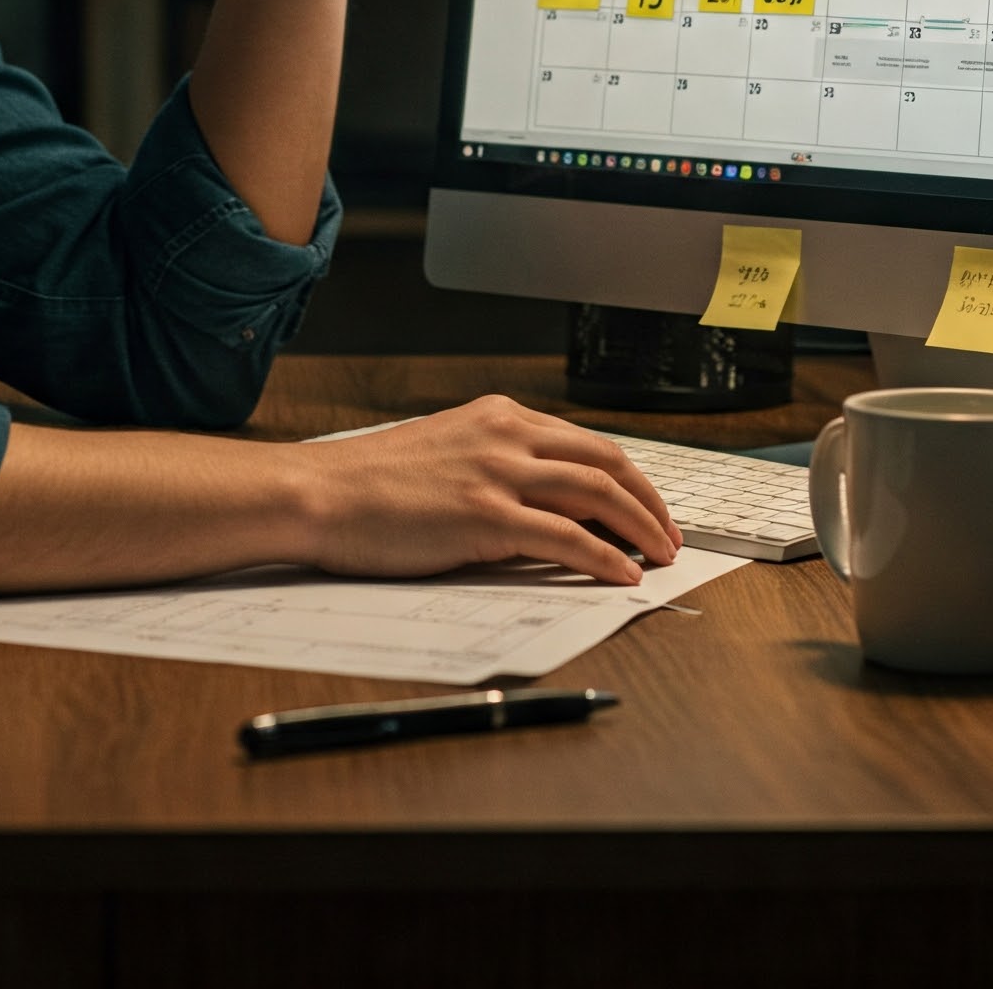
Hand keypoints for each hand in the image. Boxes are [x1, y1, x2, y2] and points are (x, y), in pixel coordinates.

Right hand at [299, 396, 683, 584]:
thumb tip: (541, 500)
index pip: (586, 442)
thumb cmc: (370, 483)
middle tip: (671, 535)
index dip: (628, 476)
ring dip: (642, 527)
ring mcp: (498, 473)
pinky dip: (605, 557)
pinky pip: (567, 537)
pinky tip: (623, 575)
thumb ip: (494, 462)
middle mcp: (506, 435)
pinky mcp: (485, 516)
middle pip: (607, 460)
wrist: (321, 494)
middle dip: (650, 500)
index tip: (648, 506)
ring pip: (598, 492)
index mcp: (499, 417)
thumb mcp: (445, 451)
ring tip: (663, 557)